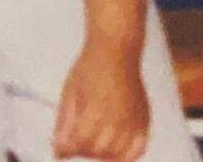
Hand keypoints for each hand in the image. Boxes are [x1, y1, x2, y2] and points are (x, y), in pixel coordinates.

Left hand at [53, 42, 148, 160]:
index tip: (60, 150)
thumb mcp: (70, 91)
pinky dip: (125, 156)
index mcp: (95, 110)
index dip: (68, 149)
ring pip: (117, 154)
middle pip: (98, 151)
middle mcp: (117, 119)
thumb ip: (64, 121)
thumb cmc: (91, 66)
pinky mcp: (144, 120)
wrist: (116, 50)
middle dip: (82, 151)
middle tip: (73, 144)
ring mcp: (133, 122)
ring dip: (101, 155)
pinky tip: (114, 151)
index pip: (80, 143)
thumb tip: (58, 146)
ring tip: (90, 145)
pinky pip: (137, 150)